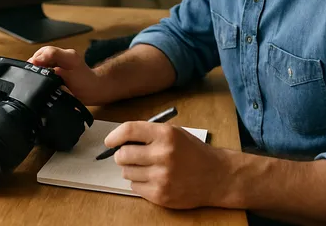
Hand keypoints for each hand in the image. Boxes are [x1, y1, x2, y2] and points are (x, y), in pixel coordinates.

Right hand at [28, 46, 107, 104]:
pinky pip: (48, 60)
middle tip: (29, 71)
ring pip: (45, 55)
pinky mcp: (62, 62)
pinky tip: (40, 73)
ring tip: (33, 73)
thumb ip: (55, 71)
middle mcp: (65, 54)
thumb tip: (40, 65)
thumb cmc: (84, 85)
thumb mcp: (69, 79)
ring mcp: (63, 57)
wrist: (94, 89)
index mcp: (68, 56)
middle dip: (35, 60)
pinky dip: (42, 66)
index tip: (31, 66)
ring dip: (38, 63)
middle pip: (44, 52)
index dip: (38, 58)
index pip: (48, 51)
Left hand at [107, 121, 232, 208]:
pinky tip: (154, 179)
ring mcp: (161, 177)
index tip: (109, 141)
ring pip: (126, 173)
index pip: (129, 130)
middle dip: (121, 155)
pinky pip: (135, 187)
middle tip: (128, 156)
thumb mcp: (174, 133)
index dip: (115, 136)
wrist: (217, 176)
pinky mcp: (161, 195)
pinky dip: (140, 183)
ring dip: (131, 170)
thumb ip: (149, 134)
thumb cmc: (193, 152)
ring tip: (147, 168)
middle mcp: (163, 155)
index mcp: (166, 135)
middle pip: (122, 155)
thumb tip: (119, 140)